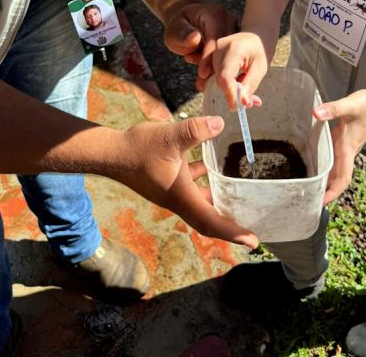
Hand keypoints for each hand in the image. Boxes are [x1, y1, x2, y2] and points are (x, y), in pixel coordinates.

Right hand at [114, 116, 257, 248]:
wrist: (111, 153)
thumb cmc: (138, 149)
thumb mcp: (169, 136)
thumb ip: (196, 130)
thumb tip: (220, 123)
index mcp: (181, 197)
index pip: (211, 221)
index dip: (233, 232)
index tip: (253, 241)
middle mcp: (178, 200)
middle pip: (208, 220)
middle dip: (230, 225)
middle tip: (251, 228)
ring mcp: (172, 192)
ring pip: (200, 204)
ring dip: (218, 203)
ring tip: (238, 196)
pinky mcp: (167, 182)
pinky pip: (192, 189)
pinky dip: (204, 183)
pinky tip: (211, 166)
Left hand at [163, 3, 237, 87]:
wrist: (186, 25)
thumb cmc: (179, 27)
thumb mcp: (175, 30)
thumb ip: (183, 34)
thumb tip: (194, 38)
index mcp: (214, 14)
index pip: (214, 39)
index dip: (209, 58)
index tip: (202, 73)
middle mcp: (228, 21)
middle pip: (227, 48)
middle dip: (215, 67)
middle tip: (203, 82)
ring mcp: (235, 31)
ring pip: (231, 54)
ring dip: (218, 69)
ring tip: (204, 81)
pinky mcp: (237, 41)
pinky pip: (231, 57)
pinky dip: (220, 69)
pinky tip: (210, 79)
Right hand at [210, 31, 270, 109]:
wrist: (256, 35)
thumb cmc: (261, 50)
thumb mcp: (261, 68)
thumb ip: (250, 85)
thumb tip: (243, 103)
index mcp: (234, 49)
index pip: (225, 76)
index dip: (230, 94)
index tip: (237, 107)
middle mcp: (220, 47)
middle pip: (219, 78)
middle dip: (231, 93)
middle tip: (247, 102)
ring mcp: (213, 50)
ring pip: (215, 78)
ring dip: (229, 89)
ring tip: (244, 91)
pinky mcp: (211, 53)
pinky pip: (212, 73)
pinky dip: (223, 83)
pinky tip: (235, 84)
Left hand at [312, 89, 365, 202]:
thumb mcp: (350, 106)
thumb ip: (333, 110)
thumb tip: (315, 113)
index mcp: (348, 148)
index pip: (342, 178)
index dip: (333, 192)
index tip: (321, 203)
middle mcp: (347, 151)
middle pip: (337, 178)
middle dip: (326, 191)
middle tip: (307, 199)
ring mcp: (347, 146)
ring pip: (336, 168)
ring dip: (326, 179)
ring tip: (308, 187)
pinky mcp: (345, 138)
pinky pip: (334, 156)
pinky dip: (325, 163)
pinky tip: (314, 162)